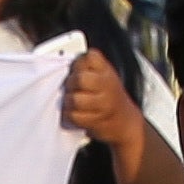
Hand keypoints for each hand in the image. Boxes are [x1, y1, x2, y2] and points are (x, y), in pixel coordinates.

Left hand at [59, 49, 147, 181]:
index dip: (77, 66)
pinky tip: (82, 118)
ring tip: (80, 107)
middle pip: (75, 78)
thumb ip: (85, 67)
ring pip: (72, 98)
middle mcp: (106, 81)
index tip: (79, 72)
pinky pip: (72, 115)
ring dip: (70, 104)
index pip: (83, 58)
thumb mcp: (101, 77)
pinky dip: (72, 118)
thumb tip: (58, 59)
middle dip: (71, 86)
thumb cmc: (108, 100)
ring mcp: (102, 99)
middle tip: (77, 92)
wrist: (126, 125)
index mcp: (105, 67)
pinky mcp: (95, 117)